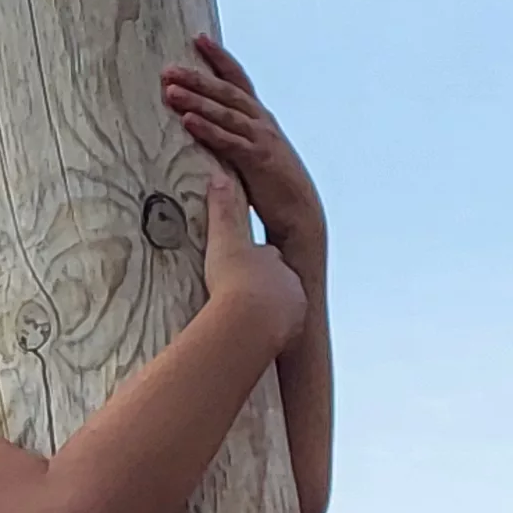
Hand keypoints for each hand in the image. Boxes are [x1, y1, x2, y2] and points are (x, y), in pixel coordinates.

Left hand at [165, 37, 322, 261]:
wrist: (300, 214)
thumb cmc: (274, 186)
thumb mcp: (254, 153)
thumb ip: (234, 137)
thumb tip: (206, 127)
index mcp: (260, 118)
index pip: (238, 79)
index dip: (219, 58)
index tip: (198, 38)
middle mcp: (262, 122)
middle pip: (226, 91)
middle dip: (197, 77)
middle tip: (169, 68)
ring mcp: (261, 139)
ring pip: (225, 112)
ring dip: (196, 99)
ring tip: (170, 90)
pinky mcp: (257, 161)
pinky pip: (228, 141)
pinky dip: (208, 129)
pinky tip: (187, 121)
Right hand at [200, 169, 306, 352]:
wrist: (250, 322)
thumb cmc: (236, 281)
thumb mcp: (224, 242)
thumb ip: (222, 210)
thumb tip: (218, 176)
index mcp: (274, 259)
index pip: (266, 256)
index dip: (252, 262)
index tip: (238, 269)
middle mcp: (290, 282)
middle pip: (277, 282)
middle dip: (263, 287)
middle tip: (240, 297)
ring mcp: (294, 308)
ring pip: (282, 307)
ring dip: (268, 312)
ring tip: (246, 320)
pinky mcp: (293, 332)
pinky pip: (282, 331)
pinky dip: (271, 332)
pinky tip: (254, 337)